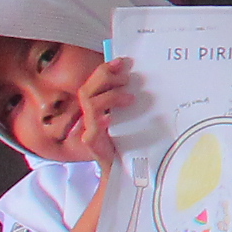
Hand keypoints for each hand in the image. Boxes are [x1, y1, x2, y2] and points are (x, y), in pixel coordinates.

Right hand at [77, 56, 135, 171]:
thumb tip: (145, 80)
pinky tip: (110, 118)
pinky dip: (101, 121)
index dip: (105, 70)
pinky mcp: (91, 143)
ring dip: (110, 96)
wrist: (123, 169)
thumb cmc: (128, 141)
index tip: (122, 61)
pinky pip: (91, 130)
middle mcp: (90, 115)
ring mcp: (89, 129)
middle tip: (127, 78)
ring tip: (130, 98)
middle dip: (105, 78)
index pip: (94, 82)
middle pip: (86, 90)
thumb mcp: (132, 117)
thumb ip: (132, 100)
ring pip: (89, 105)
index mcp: (98, 106)